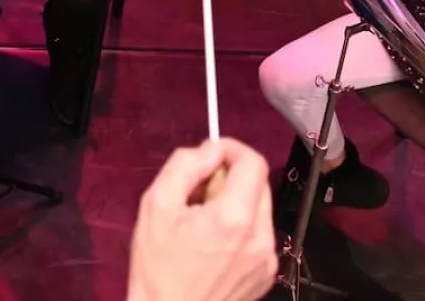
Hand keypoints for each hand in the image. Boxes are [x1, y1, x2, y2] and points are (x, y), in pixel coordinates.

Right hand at [127, 138, 275, 300]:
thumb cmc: (158, 265)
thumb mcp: (157, 205)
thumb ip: (186, 166)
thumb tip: (211, 149)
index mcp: (234, 217)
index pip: (253, 163)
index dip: (232, 149)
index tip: (211, 153)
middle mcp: (261, 237)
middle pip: (259, 185)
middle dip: (231, 177)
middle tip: (199, 191)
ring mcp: (267, 259)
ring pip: (260, 210)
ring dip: (236, 202)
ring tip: (203, 221)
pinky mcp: (266, 275)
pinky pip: (259, 235)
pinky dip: (241, 228)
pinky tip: (214, 244)